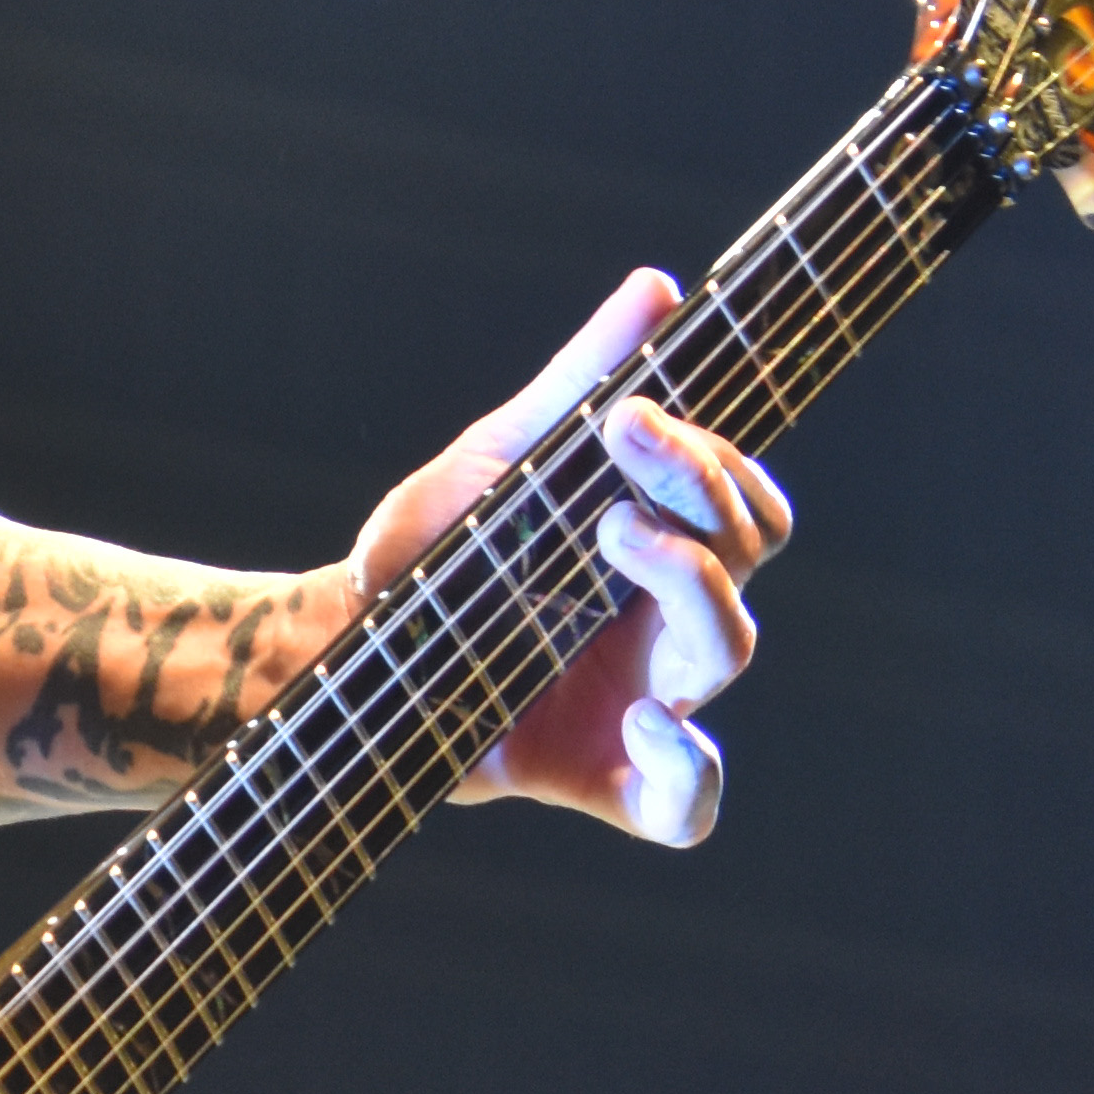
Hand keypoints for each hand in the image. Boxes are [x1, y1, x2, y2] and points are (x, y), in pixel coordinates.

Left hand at [349, 268, 791, 845]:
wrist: (342, 644)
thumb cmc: (433, 553)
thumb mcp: (498, 457)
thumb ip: (580, 381)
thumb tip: (659, 287)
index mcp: (661, 548)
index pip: (746, 503)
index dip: (714, 460)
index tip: (629, 415)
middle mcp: (667, 623)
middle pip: (751, 557)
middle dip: (700, 494)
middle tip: (617, 459)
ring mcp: (646, 701)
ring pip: (729, 650)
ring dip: (692, 584)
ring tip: (611, 536)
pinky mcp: (602, 777)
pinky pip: (689, 806)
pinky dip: (689, 768)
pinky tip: (644, 717)